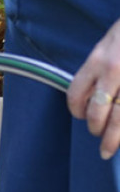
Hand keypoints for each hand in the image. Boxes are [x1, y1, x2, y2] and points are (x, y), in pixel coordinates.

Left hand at [67, 17, 119, 159]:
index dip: (76, 109)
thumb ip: (98, 69)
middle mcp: (114, 72)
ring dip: (114, 137)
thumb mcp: (106, 45)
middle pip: (99, 111)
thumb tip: (92, 95)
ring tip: (110, 146)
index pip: (77, 93)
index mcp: (98, 61)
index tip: (79, 115)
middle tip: (97, 136)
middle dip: (96, 129)